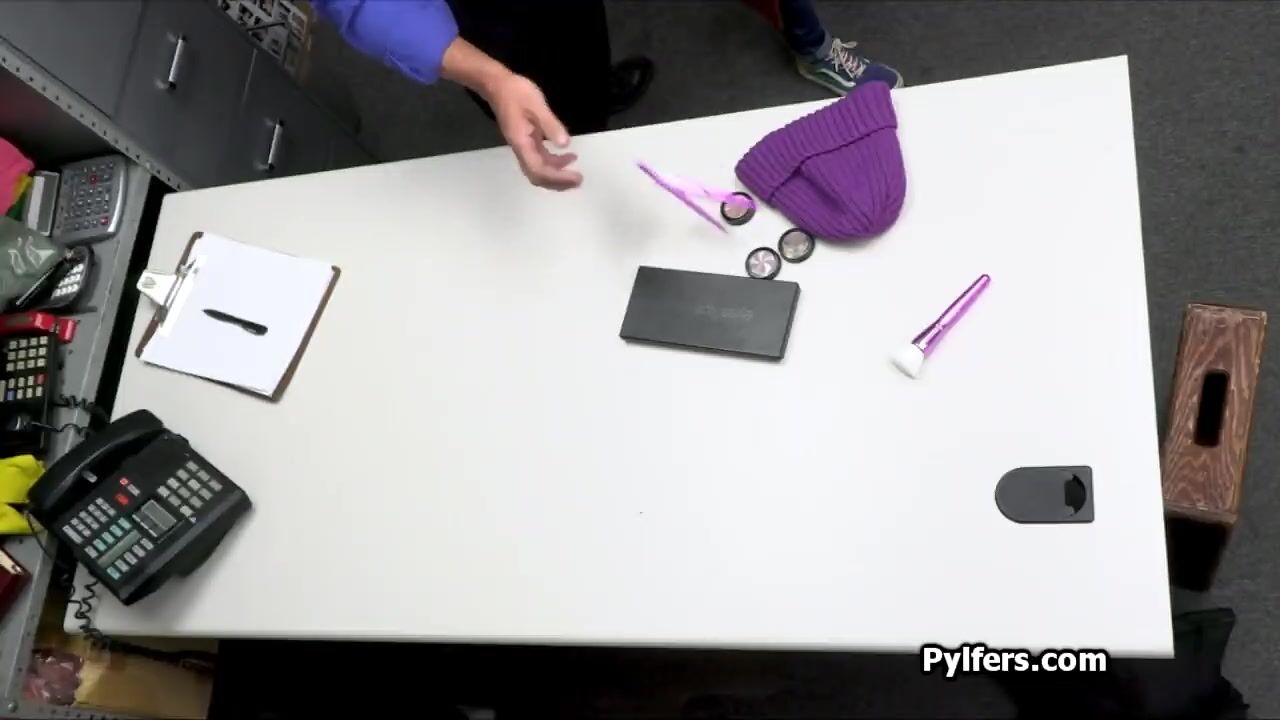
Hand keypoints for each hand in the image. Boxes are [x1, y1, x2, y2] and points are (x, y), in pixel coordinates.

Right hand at [483, 73, 582, 190]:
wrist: (497, 85)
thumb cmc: (516, 92)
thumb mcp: (536, 105)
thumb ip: (550, 125)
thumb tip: (564, 144)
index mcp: (521, 143)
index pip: (538, 169)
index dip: (557, 177)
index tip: (575, 177)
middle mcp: (521, 149)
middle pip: (537, 176)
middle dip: (558, 182)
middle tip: (579, 181)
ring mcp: (523, 146)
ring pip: (539, 170)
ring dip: (558, 175)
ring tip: (576, 174)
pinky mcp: (527, 141)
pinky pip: (540, 159)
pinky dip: (555, 163)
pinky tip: (568, 156)